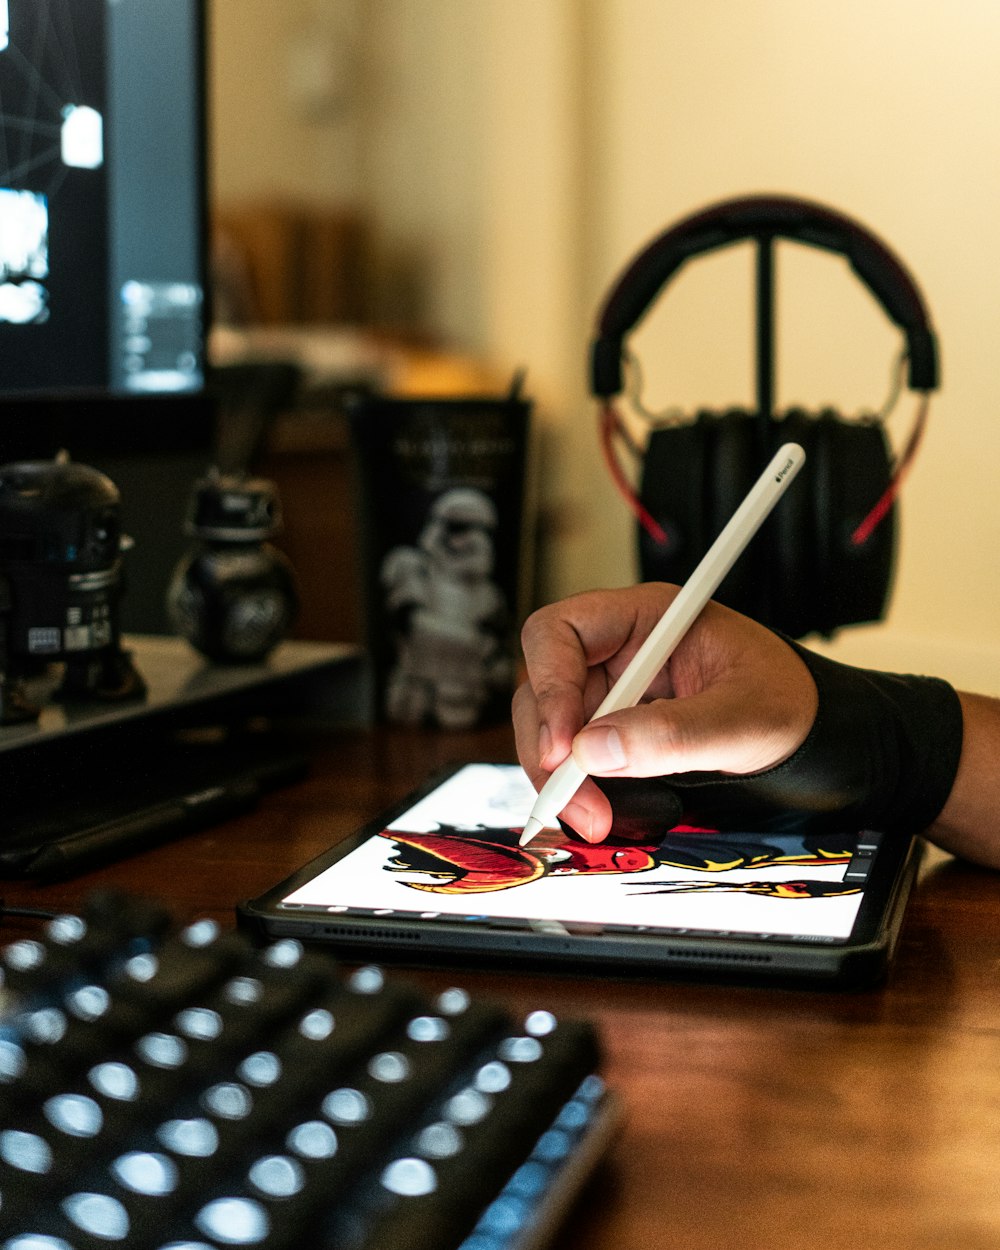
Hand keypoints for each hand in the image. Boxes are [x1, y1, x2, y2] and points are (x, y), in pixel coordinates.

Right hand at [512, 584, 817, 841]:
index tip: (563, 745)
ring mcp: (613, 693)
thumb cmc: (790, 705)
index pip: (562, 632)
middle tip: (572, 802)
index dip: (550, 683)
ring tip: (593, 819)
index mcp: (646, 617)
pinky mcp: (615, 733)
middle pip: (543, 687)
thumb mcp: (746, 719)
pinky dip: (576, 790)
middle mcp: (619, 652)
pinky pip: (574, 759)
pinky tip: (596, 815)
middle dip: (548, 748)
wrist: (815, 738)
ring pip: (550, 730)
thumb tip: (595, 751)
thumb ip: (675, 734)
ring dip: (560, 778)